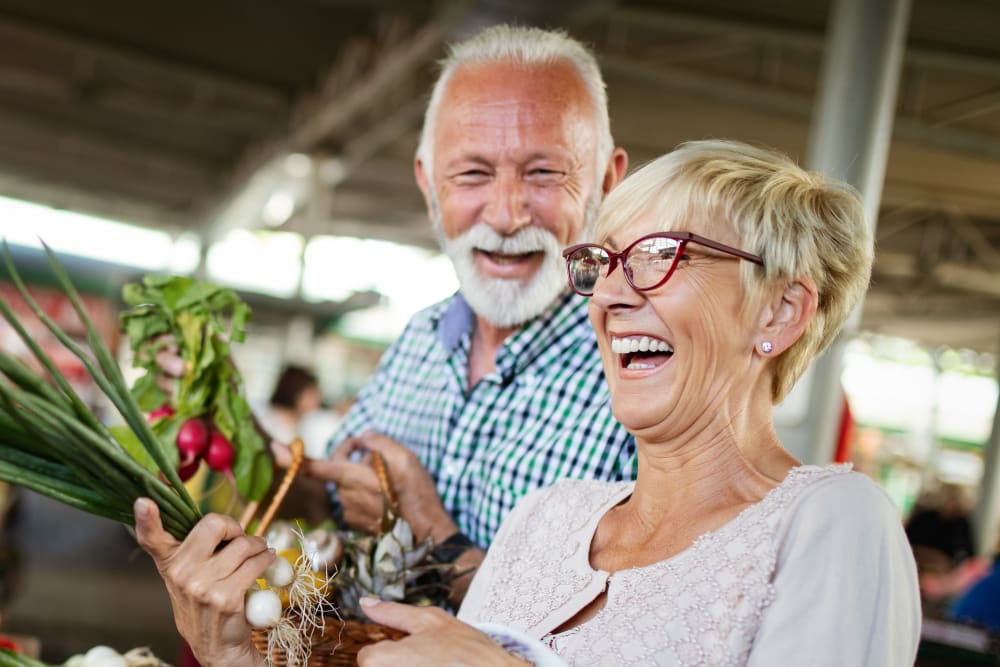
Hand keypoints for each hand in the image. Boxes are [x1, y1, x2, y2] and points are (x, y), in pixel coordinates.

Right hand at [133, 498, 270, 666]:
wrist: (217, 647)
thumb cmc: (206, 605)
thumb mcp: (188, 578)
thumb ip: (193, 551)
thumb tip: (218, 522)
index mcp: (169, 564)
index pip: (151, 538)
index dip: (146, 518)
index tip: (145, 501)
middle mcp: (181, 573)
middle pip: (214, 524)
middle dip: (235, 526)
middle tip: (242, 537)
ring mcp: (202, 586)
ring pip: (243, 545)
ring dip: (259, 546)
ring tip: (260, 551)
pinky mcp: (226, 597)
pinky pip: (256, 564)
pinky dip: (267, 559)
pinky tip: (268, 561)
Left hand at [278, 431, 457, 542]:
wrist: (425, 534)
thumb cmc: (415, 494)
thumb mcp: (404, 457)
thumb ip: (379, 442)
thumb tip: (363, 437)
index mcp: (352, 478)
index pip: (314, 467)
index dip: (292, 458)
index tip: (274, 447)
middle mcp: (345, 496)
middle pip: (335, 469)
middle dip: (348, 456)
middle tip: (371, 452)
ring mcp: (351, 512)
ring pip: (347, 485)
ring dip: (359, 476)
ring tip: (387, 479)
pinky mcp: (358, 523)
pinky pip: (355, 500)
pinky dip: (366, 493)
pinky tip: (387, 496)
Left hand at [357, 599, 526, 666]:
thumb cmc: (465, 651)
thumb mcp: (429, 621)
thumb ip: (393, 612)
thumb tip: (367, 602)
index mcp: (379, 660)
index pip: (368, 657)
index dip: (391, 651)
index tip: (414, 651)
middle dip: (400, 662)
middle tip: (428, 660)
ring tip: (435, 665)